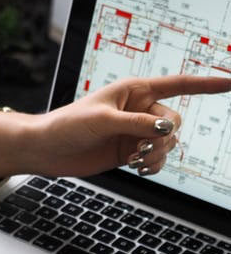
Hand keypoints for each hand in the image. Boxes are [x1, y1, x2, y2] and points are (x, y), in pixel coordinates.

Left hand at [29, 75, 230, 177]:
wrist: (47, 150)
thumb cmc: (67, 125)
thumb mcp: (103, 121)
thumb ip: (136, 124)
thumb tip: (166, 129)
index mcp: (135, 90)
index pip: (179, 84)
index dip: (207, 84)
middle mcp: (139, 110)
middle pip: (174, 122)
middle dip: (164, 138)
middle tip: (140, 150)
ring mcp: (135, 132)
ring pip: (167, 143)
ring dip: (157, 154)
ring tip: (135, 161)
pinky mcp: (129, 152)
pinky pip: (156, 159)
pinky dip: (154, 166)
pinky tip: (140, 169)